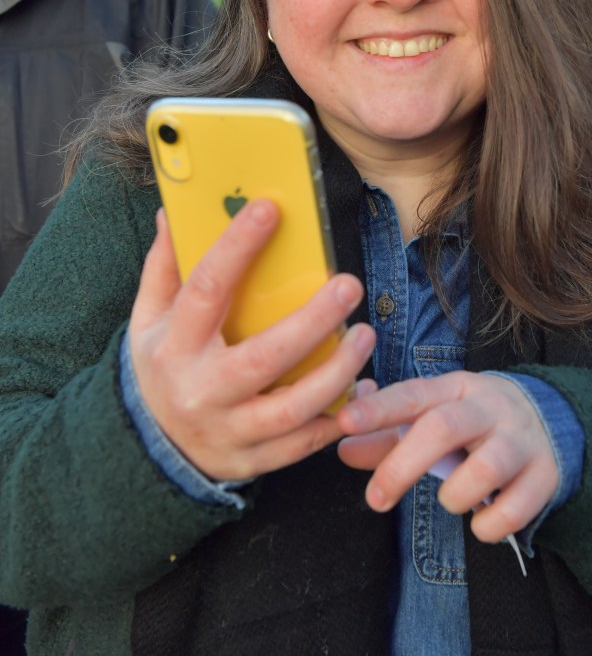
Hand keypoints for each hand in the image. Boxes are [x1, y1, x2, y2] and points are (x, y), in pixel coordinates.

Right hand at [129, 201, 374, 480]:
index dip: (237, 247)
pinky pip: (305, 442)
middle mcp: (201, 391)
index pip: (205, 289)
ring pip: (294, 407)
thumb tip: (173, 214)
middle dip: (313, 320)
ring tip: (366, 335)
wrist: (151, 450)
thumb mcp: (148, 319)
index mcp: (173, 346)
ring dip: (338, 371)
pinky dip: (339, 415)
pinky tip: (362, 385)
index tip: (270, 209)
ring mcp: (229, 431)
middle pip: (264, 356)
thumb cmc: (161, 367)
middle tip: (350, 285)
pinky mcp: (254, 460)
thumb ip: (165, 267)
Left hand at [336, 372, 558, 542]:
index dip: (378, 408)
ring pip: (484, 468)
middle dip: (403, 466)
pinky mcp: (545, 474)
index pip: (413, 393)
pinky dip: (489, 526)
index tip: (344, 422)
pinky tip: (481, 522)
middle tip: (376, 499)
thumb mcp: (434, 417)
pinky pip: (515, 509)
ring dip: (455, 496)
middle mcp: (489, 408)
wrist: (550, 420)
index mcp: (455, 388)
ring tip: (451, 500)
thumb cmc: (474, 422)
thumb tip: (342, 449)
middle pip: (443, 428)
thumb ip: (386, 435)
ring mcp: (520, 440)